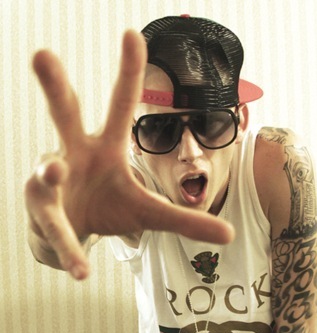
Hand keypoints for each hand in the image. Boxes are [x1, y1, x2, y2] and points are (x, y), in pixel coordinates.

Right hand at [25, 30, 233, 278]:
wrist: (71, 234)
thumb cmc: (111, 208)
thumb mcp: (150, 213)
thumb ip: (187, 221)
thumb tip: (230, 234)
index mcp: (107, 148)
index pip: (120, 104)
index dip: (128, 72)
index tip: (132, 33)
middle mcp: (75, 154)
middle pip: (64, 114)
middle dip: (54, 85)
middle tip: (42, 53)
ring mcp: (53, 183)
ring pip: (46, 170)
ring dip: (50, 170)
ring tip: (56, 170)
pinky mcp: (45, 217)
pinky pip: (56, 230)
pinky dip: (70, 249)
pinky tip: (82, 271)